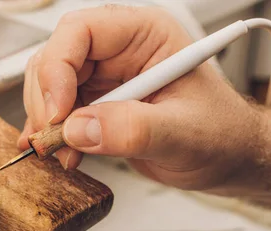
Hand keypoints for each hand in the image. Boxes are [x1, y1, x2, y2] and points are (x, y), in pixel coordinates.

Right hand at [20, 5, 270, 196]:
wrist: (223, 158)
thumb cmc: (219, 134)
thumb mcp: (183, 134)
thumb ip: (133, 129)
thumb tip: (78, 129)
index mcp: (145, 36)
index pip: (82, 32)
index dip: (58, 68)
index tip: (59, 112)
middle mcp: (119, 52)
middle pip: (55, 58)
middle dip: (47, 101)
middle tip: (54, 138)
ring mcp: (103, 79)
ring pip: (49, 86)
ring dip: (47, 122)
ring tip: (64, 152)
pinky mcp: (94, 105)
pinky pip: (57, 112)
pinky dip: (52, 134)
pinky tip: (62, 152)